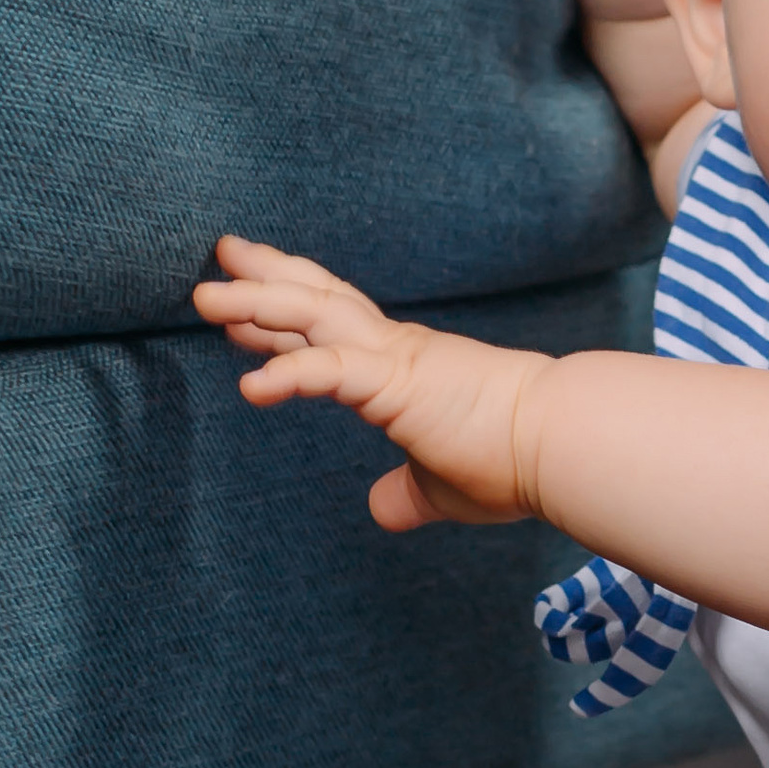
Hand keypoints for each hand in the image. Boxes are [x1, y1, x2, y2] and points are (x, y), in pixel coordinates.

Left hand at [196, 236, 543, 531]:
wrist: (563, 443)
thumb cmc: (514, 461)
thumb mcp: (442, 485)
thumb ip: (406, 493)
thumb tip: (380, 510)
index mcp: (403, 367)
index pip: (333, 331)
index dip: (284, 318)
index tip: (242, 311)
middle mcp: (393, 350)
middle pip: (316, 299)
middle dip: (263, 278)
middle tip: (220, 257)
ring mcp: (393, 360)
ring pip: (312, 314)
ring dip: (255, 302)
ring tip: (205, 296)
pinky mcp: (397, 383)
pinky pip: (330, 371)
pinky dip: (287, 371)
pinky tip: (250, 387)